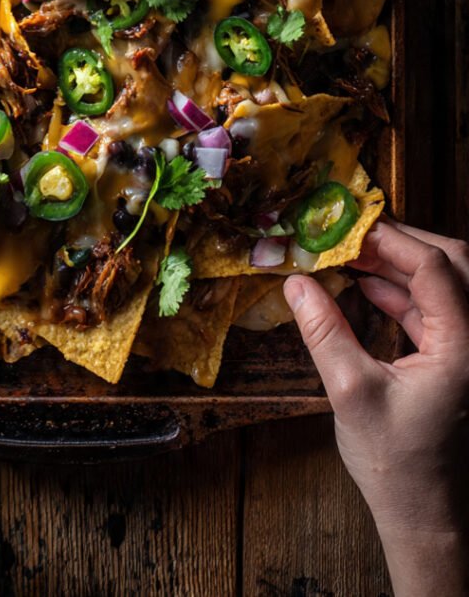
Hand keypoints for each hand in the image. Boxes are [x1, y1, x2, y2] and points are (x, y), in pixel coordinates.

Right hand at [284, 220, 468, 596]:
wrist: (424, 515)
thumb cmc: (395, 464)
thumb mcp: (350, 391)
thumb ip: (323, 331)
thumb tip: (295, 283)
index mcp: (464, 347)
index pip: (436, 268)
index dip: (392, 241)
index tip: (351, 231)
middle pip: (452, 264)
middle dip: (402, 243)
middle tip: (354, 234)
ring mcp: (468, 350)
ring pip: (443, 284)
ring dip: (400, 265)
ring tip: (352, 254)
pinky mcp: (455, 360)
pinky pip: (434, 309)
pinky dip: (402, 291)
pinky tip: (367, 285)